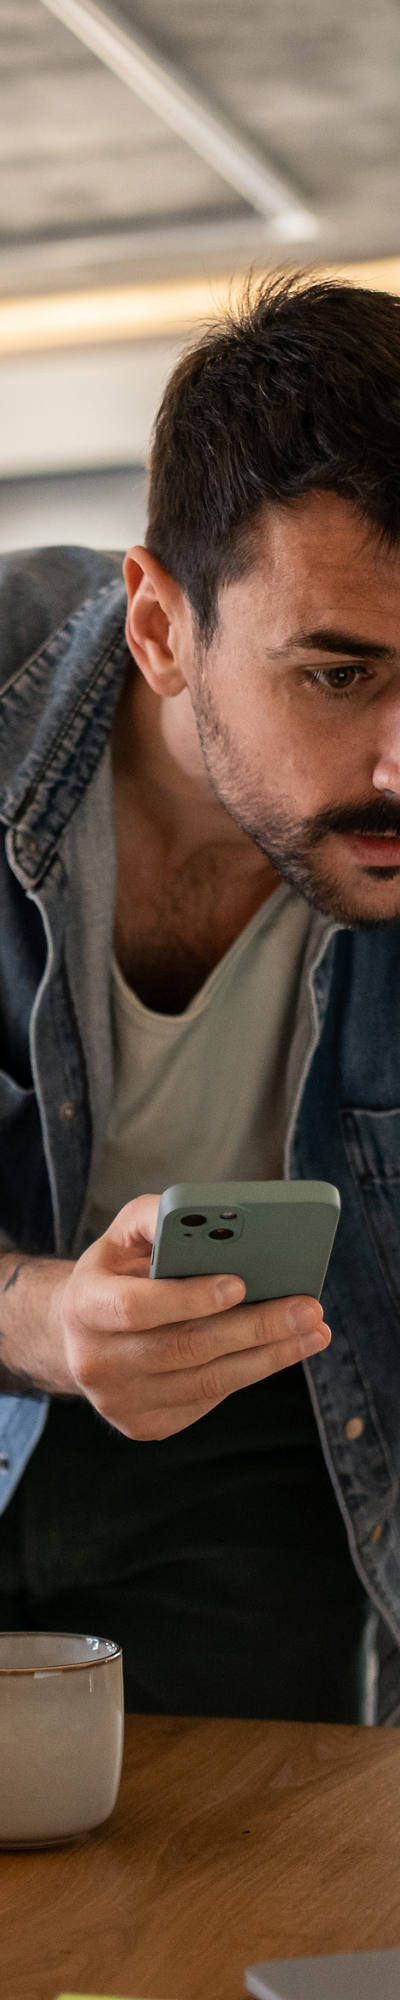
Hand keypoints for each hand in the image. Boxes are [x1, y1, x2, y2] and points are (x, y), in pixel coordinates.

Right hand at [59, 1193, 330, 1440]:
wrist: (81, 1334)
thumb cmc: (117, 1272)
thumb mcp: (125, 1235)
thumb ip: (159, 1217)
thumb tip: (213, 1212)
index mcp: (84, 1305)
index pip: (135, 1307)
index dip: (188, 1298)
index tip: (240, 1283)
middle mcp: (94, 1360)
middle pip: (185, 1349)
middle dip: (255, 1327)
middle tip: (308, 1308)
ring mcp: (117, 1401)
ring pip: (206, 1382)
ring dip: (269, 1356)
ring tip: (313, 1331)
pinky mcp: (142, 1425)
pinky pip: (207, 1401)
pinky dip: (250, 1374)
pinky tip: (283, 1351)